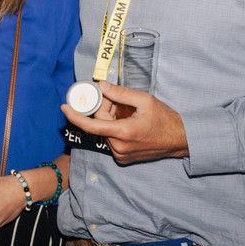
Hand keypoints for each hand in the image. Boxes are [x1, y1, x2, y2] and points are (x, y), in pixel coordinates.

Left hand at [61, 80, 188, 163]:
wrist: (180, 140)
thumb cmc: (165, 119)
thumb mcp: (145, 101)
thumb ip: (120, 93)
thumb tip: (101, 86)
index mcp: (123, 133)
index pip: (90, 125)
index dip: (74, 116)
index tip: (64, 107)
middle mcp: (119, 147)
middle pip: (100, 124)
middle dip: (105, 109)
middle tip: (119, 101)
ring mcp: (121, 155)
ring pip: (105, 131)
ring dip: (111, 120)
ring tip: (129, 114)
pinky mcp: (123, 159)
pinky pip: (111, 140)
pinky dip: (115, 129)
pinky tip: (130, 124)